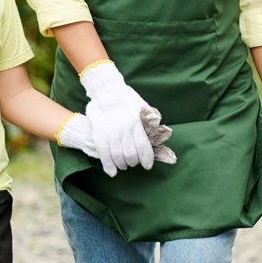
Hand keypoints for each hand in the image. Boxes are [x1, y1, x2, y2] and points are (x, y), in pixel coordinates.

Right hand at [57, 107, 176, 165]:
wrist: (106, 90)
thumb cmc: (127, 99)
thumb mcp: (143, 107)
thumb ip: (151, 121)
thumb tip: (163, 135)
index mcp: (136, 122)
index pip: (143, 146)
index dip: (146, 159)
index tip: (147, 166)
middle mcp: (124, 129)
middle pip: (130, 154)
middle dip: (133, 162)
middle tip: (134, 162)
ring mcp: (110, 132)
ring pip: (117, 156)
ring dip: (122, 164)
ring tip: (124, 165)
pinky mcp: (99, 134)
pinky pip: (104, 154)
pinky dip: (108, 166)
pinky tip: (112, 172)